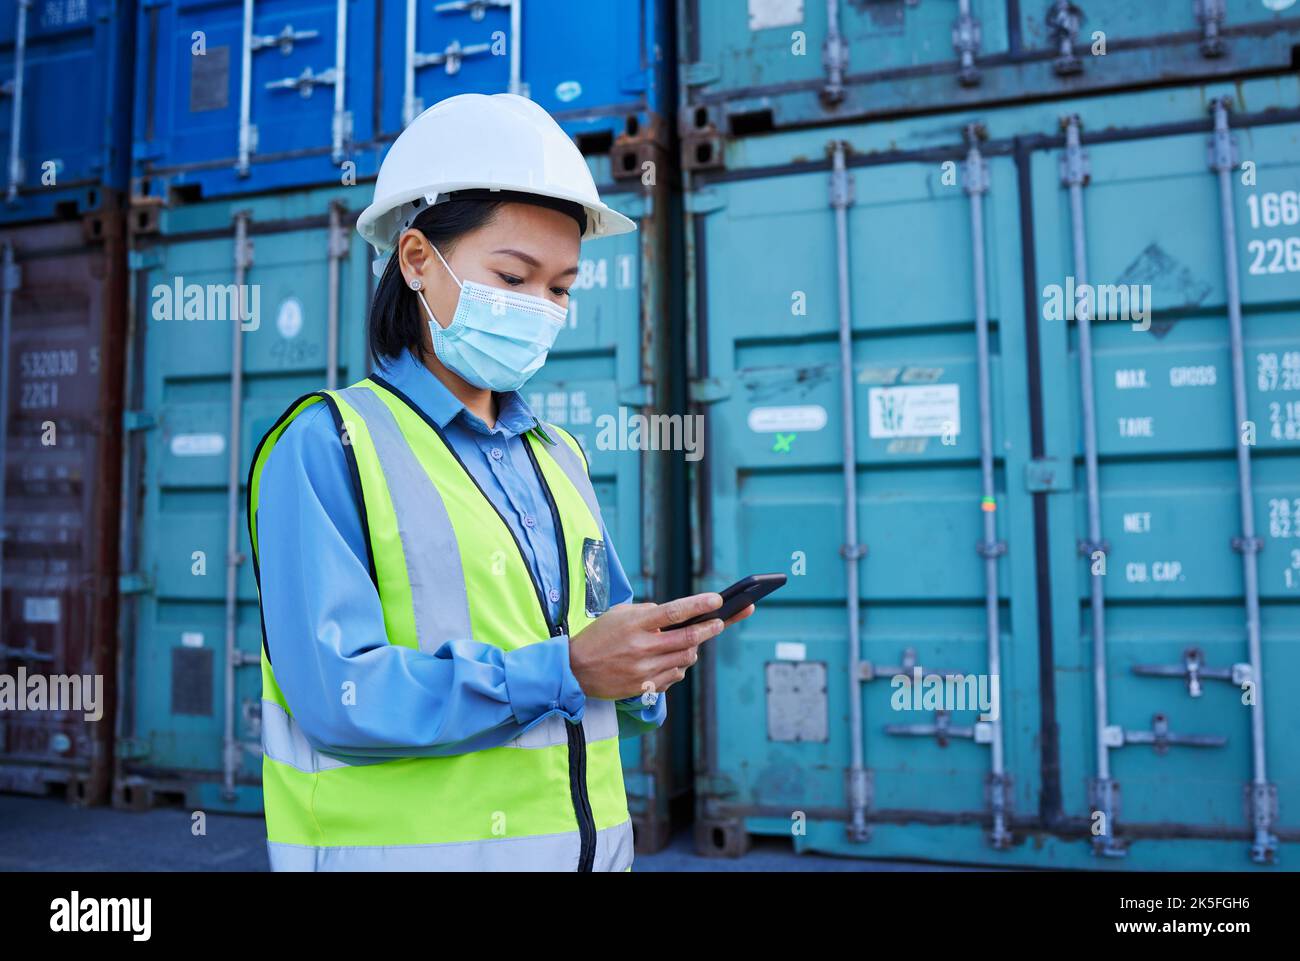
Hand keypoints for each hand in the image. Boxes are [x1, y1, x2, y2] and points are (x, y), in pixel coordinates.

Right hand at [569, 592, 747, 699]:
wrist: (576, 670)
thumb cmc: (599, 637)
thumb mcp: (619, 614)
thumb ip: (647, 612)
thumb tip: (675, 615)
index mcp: (635, 624)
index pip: (673, 612)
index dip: (698, 606)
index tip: (717, 600)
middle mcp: (641, 647)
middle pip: (686, 638)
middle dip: (709, 629)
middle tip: (719, 622)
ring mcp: (644, 670)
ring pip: (685, 658)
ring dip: (692, 648)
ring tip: (689, 642)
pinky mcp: (645, 687)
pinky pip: (675, 676)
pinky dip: (679, 666)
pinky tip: (672, 660)